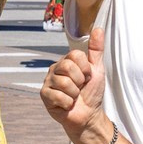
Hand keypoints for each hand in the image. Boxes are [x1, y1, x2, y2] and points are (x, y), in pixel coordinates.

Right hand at [41, 20, 111, 143]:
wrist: (88, 115)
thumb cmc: (91, 92)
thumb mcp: (97, 69)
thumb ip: (96, 49)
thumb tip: (98, 28)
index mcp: (66, 61)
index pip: (75, 55)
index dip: (85, 68)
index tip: (87, 77)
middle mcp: (55, 69)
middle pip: (67, 67)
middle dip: (80, 81)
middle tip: (80, 87)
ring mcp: (48, 82)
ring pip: (63, 83)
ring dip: (74, 93)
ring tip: (74, 97)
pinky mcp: (44, 95)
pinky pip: (58, 96)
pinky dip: (67, 103)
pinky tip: (67, 104)